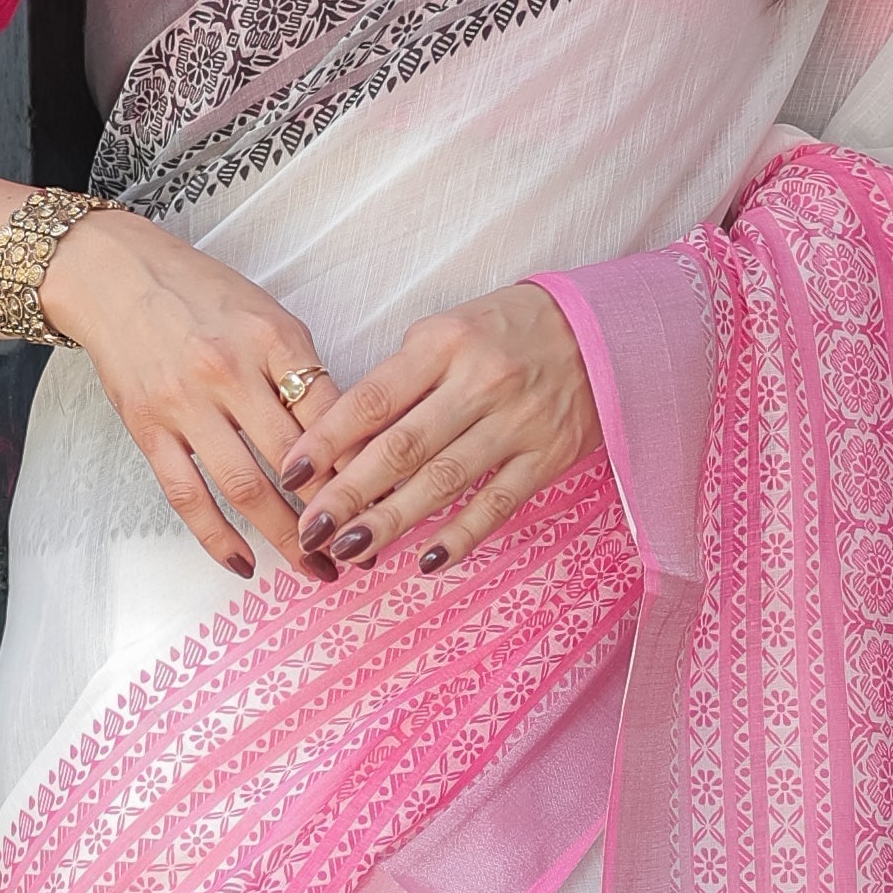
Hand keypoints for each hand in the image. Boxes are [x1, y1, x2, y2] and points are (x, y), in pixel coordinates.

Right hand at [38, 207, 330, 582]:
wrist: (114, 275)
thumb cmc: (201, 294)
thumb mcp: (266, 314)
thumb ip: (302, 371)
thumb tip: (347, 440)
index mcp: (271, 337)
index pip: (330, 414)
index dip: (363, 465)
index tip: (387, 501)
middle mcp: (229, 370)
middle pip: (294, 459)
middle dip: (333, 513)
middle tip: (362, 550)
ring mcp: (185, 402)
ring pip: (245, 487)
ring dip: (284, 537)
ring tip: (314, 569)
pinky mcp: (148, 427)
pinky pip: (187, 494)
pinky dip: (217, 536)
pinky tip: (244, 563)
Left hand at [278, 283, 601, 577]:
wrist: (602, 331)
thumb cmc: (509, 331)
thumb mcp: (449, 331)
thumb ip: (402, 378)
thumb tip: (344, 441)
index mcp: (444, 343)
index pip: (372, 398)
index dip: (326, 440)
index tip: (291, 474)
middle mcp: (479, 382)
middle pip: (402, 447)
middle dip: (349, 493)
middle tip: (310, 530)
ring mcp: (517, 422)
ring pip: (444, 480)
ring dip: (392, 521)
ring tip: (350, 550)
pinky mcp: (548, 456)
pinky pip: (498, 503)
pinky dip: (461, 535)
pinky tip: (425, 560)